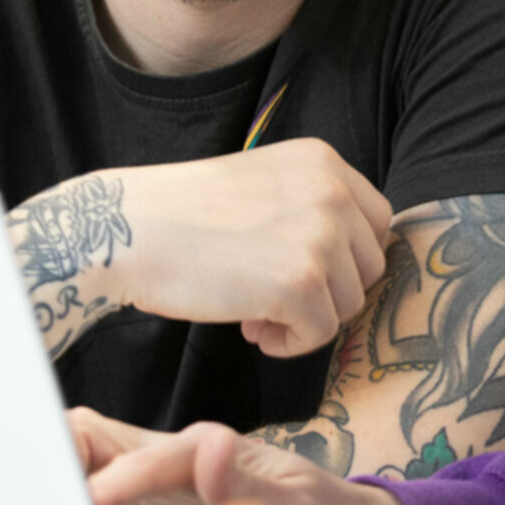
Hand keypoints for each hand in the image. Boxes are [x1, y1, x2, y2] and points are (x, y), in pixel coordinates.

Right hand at [77, 411, 418, 504]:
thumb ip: (249, 487)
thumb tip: (207, 446)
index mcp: (208, 452)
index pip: (139, 454)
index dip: (105, 475)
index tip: (84, 504)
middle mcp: (176, 464)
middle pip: (93, 442)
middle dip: (54, 457)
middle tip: (21, 500)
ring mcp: (160, 491)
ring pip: (89, 470)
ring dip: (55, 483)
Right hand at [113, 139, 392, 356]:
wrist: (129, 229)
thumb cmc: (185, 214)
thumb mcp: (265, 184)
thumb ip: (311, 208)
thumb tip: (351, 267)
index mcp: (324, 161)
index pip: (375, 221)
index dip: (346, 258)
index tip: (304, 272)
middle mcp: (333, 191)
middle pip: (369, 266)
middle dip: (328, 292)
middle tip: (274, 299)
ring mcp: (321, 236)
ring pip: (349, 304)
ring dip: (307, 319)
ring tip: (256, 313)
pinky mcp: (301, 283)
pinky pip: (321, 333)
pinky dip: (290, 343)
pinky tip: (250, 328)